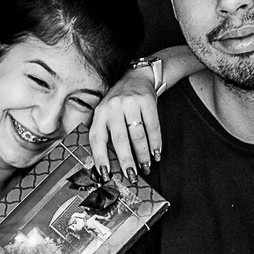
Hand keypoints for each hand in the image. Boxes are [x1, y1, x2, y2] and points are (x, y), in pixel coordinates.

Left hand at [89, 65, 162, 181]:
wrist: (137, 78)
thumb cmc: (119, 104)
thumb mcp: (106, 114)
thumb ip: (106, 134)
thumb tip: (108, 165)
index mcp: (100, 113)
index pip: (97, 139)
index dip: (100, 158)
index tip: (105, 174)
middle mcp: (113, 107)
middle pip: (120, 139)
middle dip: (126, 161)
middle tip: (131, 176)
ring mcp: (130, 103)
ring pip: (137, 135)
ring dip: (143, 155)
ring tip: (146, 167)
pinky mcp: (146, 101)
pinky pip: (152, 127)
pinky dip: (155, 143)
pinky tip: (156, 153)